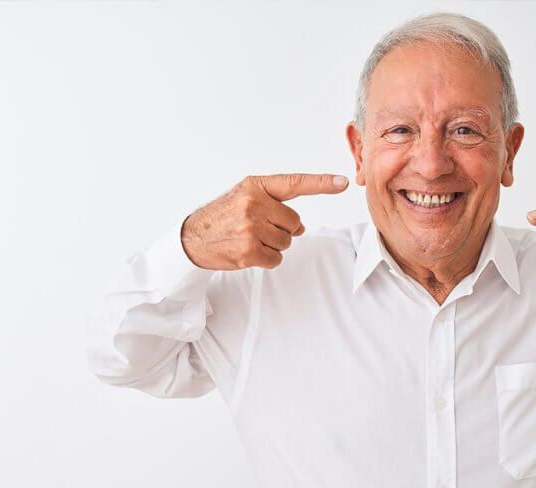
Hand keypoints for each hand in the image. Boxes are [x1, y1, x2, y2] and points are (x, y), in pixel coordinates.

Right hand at [181, 173, 348, 269]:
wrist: (193, 238)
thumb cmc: (222, 216)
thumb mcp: (245, 199)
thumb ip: (275, 206)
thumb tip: (300, 227)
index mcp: (254, 186)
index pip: (294, 183)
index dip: (321, 183)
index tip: (342, 182)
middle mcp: (253, 203)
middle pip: (294, 221)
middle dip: (282, 228)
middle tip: (257, 228)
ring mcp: (251, 228)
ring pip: (287, 241)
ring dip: (273, 244)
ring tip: (249, 238)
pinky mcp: (249, 250)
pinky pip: (276, 258)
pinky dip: (266, 258)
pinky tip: (248, 251)